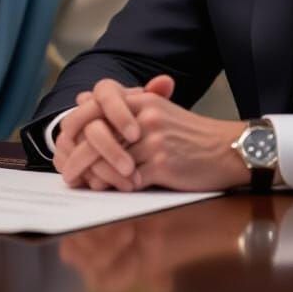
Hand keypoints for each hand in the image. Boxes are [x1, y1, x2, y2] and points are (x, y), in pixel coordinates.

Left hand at [55, 78, 248, 192]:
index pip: (97, 106)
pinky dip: (118, 188)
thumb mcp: (158, 111)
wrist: (225, 149)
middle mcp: (146, 116)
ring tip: (83, 185)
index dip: (76, 125)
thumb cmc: (189, 134)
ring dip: (94, 176)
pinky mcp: (162, 163)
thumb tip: (82, 99)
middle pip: (97, 135)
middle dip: (77, 156)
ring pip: (110, 160)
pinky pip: (129, 179)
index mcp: (143, 100)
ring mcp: (154, 140)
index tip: (66, 142)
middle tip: (67, 172)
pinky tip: (111, 192)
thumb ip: (125, 107)